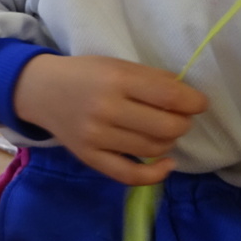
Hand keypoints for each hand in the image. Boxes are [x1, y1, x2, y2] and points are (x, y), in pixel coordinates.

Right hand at [12, 54, 206, 184]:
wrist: (41, 90)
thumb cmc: (85, 74)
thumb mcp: (117, 65)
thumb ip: (152, 79)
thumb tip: (189, 99)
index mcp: (116, 79)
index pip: (168, 95)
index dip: (193, 102)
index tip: (199, 103)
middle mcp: (106, 109)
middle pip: (166, 126)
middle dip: (182, 123)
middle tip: (179, 117)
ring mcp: (96, 137)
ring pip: (153, 149)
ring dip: (169, 142)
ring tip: (164, 131)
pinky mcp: (89, 157)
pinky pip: (130, 175)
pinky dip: (156, 174)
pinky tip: (166, 164)